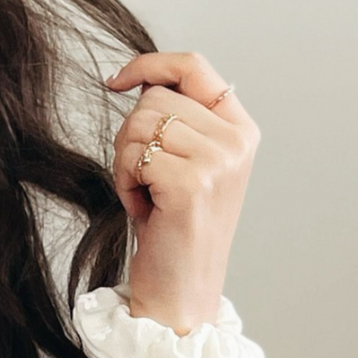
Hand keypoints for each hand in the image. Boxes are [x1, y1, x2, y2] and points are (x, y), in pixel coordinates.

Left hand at [105, 52, 260, 331]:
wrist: (181, 292)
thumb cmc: (175, 232)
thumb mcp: (187, 165)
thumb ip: (179, 122)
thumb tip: (141, 81)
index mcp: (241, 129)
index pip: (193, 66)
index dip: (149, 65)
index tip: (116, 81)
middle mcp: (237, 139)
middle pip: (154, 99)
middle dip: (131, 138)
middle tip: (144, 181)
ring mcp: (219, 160)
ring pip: (139, 125)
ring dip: (127, 164)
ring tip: (147, 197)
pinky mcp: (193, 182)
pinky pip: (134, 157)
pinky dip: (125, 184)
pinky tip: (145, 210)